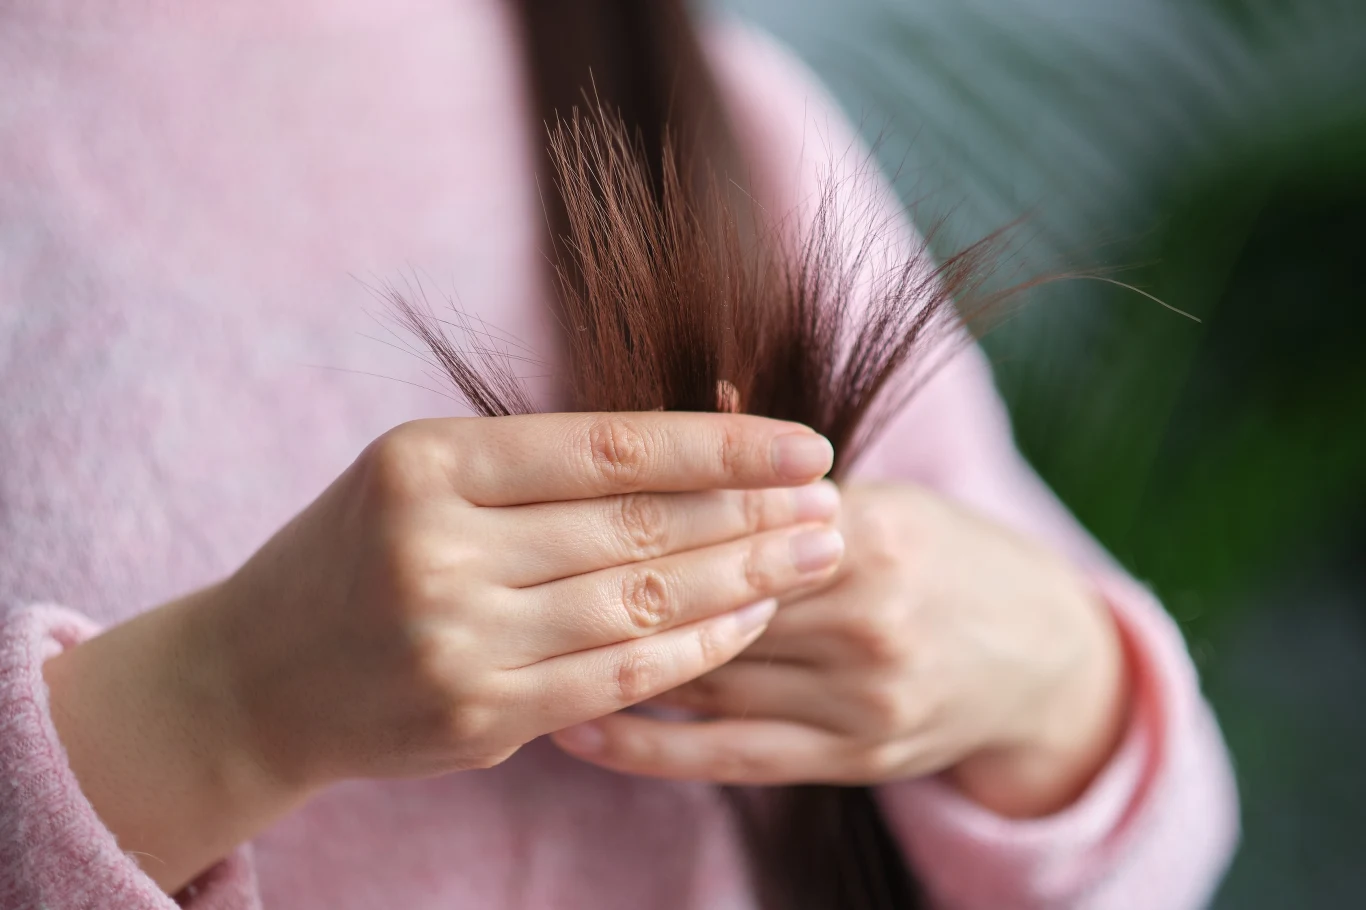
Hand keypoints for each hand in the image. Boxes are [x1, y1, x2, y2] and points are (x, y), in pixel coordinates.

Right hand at [43, 412, 844, 891]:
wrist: (258, 677)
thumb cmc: (357, 555)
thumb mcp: (424, 476)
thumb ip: (539, 468)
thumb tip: (699, 455)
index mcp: (428, 462)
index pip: (606, 446)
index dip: (719, 444)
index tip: (804, 442)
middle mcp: (438, 547)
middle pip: (636, 526)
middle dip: (751, 512)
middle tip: (831, 502)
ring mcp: (458, 638)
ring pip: (639, 602)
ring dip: (744, 578)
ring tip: (814, 554)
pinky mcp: (478, 713)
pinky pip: (618, 676)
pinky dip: (694, 648)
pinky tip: (750, 620)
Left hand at [551, 482, 1129, 817]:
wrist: (1044, 659)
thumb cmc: (947, 558)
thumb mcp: (889, 496)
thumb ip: (793, 469)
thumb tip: (703, 395)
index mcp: (877, 536)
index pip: (736, 523)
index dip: (647, 519)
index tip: (562, 510)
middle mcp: (870, 621)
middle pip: (714, 600)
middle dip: (618, 587)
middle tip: (522, 578)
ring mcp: (863, 699)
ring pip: (712, 677)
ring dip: (616, 661)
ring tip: (525, 647)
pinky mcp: (853, 759)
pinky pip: (730, 757)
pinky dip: (650, 748)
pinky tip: (581, 730)